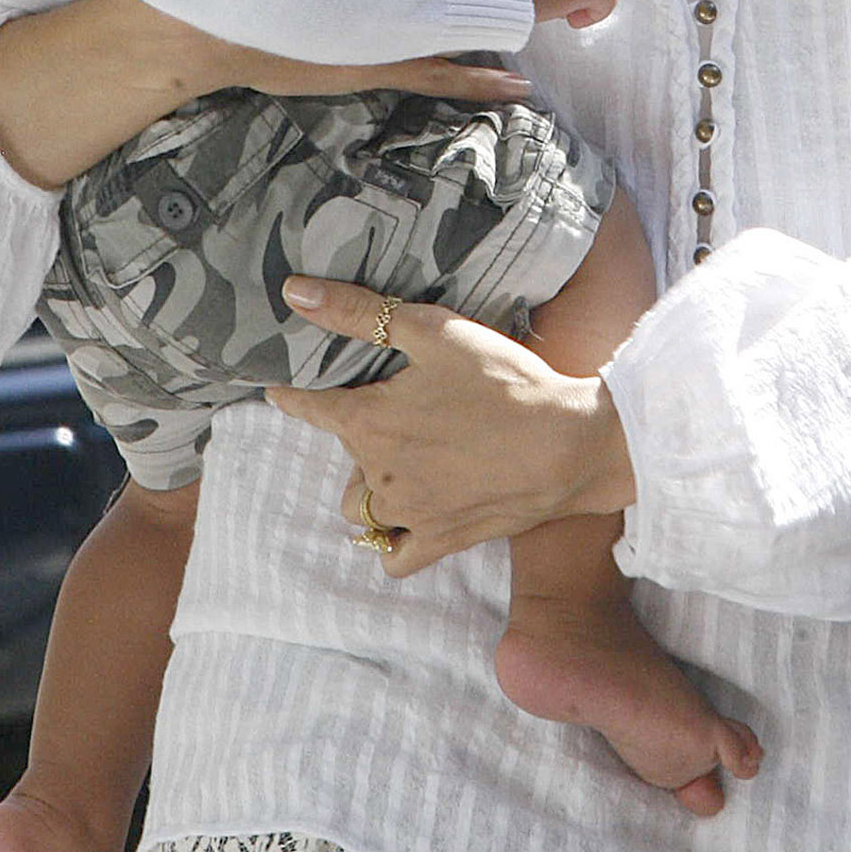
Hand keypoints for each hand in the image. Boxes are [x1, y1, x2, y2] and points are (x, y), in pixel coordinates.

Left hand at [268, 276, 636, 568]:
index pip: (309, 408)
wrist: (569, 444)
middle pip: (345, 458)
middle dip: (360, 439)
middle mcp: (378, 474)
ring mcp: (408, 514)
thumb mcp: (433, 331)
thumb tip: (295, 292)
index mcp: (368, 421)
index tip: (281, 392)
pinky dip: (393, 543)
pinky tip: (410, 520)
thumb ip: (358, 313)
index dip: (294, 396)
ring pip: (362, 510)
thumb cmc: (504, 382)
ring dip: (372, 490)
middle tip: (399, 414)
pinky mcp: (441, 541)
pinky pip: (394, 559)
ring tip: (406, 465)